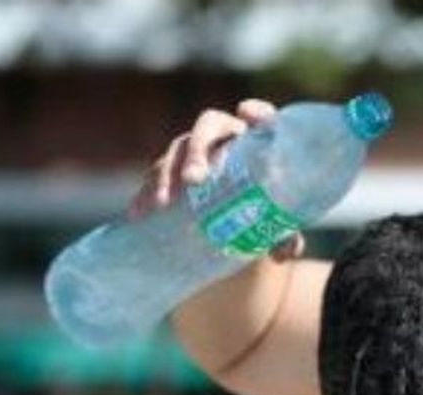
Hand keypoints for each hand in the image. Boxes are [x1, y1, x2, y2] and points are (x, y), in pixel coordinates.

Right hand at [125, 98, 305, 261]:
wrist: (244, 220)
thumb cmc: (269, 215)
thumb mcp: (280, 226)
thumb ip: (285, 236)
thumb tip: (281, 253)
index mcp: (258, 141)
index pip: (262, 118)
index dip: (257, 113)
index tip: (245, 113)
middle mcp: (226, 137)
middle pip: (208, 127)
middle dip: (197, 150)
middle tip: (193, 180)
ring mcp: (198, 150)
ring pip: (177, 150)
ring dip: (167, 174)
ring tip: (161, 204)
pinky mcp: (176, 170)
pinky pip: (158, 174)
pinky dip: (147, 193)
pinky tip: (137, 213)